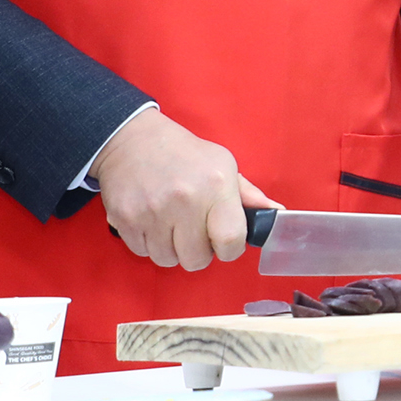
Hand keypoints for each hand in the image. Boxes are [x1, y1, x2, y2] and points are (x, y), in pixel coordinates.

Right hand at [93, 110, 278, 270]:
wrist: (133, 141)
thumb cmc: (185, 155)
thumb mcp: (224, 165)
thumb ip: (248, 195)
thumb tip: (276, 214)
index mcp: (215, 186)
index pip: (230, 240)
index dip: (231, 249)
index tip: (226, 243)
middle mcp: (184, 201)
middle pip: (196, 260)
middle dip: (200, 252)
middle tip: (196, 232)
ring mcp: (151, 212)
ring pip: (168, 260)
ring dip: (173, 249)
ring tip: (173, 225)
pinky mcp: (125, 220)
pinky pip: (143, 253)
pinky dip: (150, 244)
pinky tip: (154, 221)